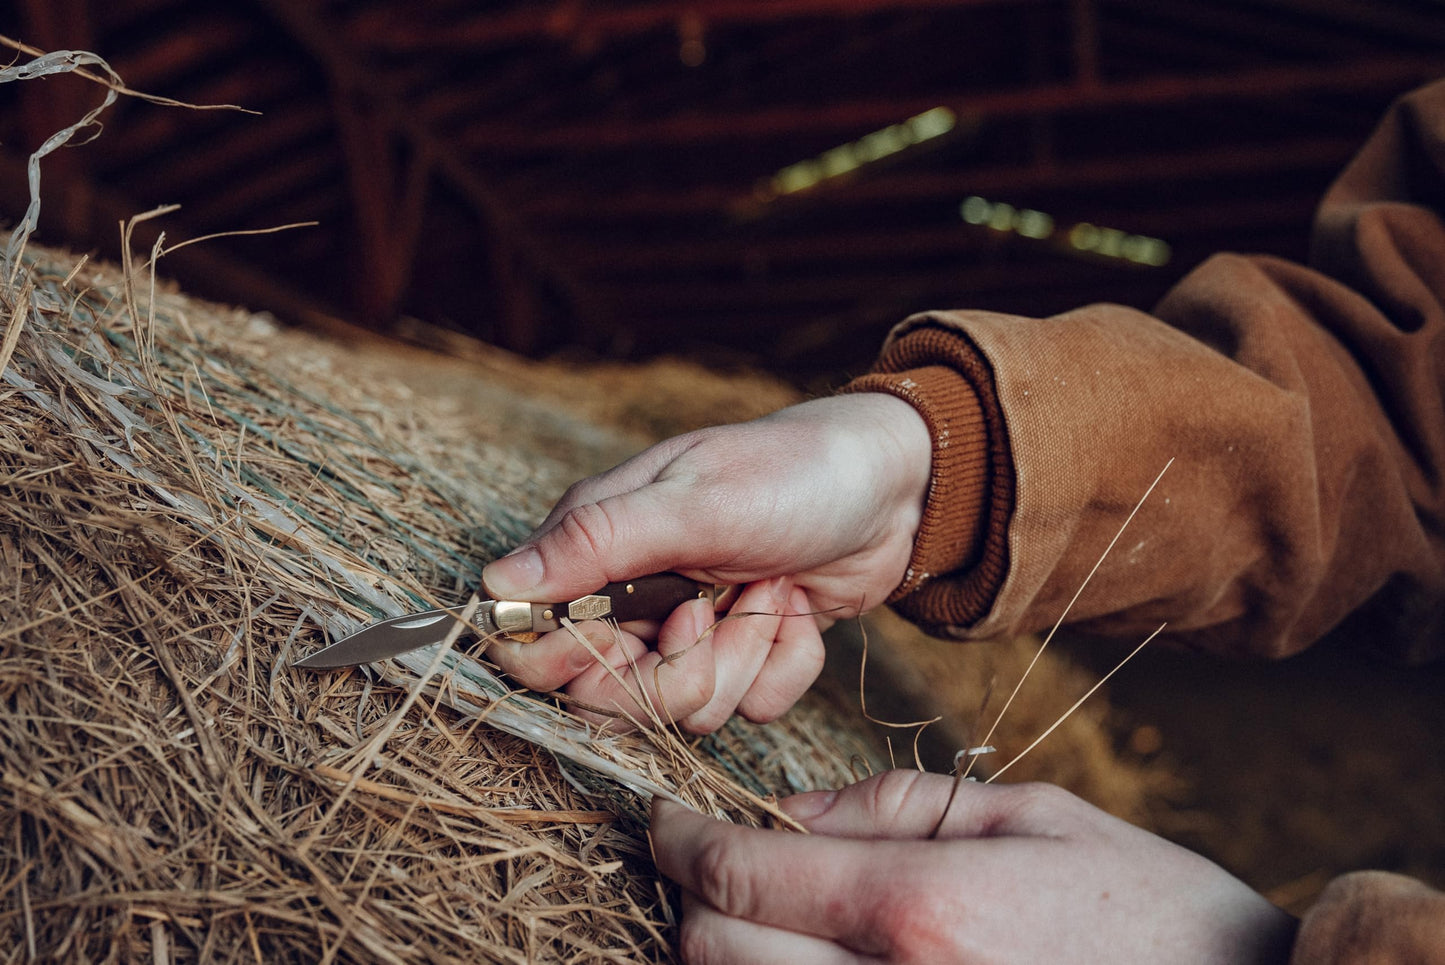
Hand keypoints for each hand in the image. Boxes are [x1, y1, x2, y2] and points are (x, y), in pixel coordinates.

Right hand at [479, 394, 931, 732]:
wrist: (894, 487)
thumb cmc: (791, 472)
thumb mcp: (694, 500)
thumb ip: (597, 543)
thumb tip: (496, 581)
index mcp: (600, 548)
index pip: (537, 642)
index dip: (570, 662)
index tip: (623, 639)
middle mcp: (636, 596)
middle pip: (609, 698)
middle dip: (675, 670)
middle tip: (712, 612)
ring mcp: (690, 631)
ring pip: (683, 711)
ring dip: (741, 657)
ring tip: (770, 591)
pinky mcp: (744, 655)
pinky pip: (748, 705)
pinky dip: (784, 663)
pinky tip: (797, 609)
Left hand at [651, 770, 1297, 963]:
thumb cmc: (1147, 912)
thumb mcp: (1033, 819)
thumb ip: (898, 806)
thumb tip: (794, 811)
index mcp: (921, 909)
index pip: (741, 874)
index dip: (682, 838)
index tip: (668, 819)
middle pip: (715, 949)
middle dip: (695, 897)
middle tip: (712, 862)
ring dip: (722, 956)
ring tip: (751, 915)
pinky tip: (800, 960)